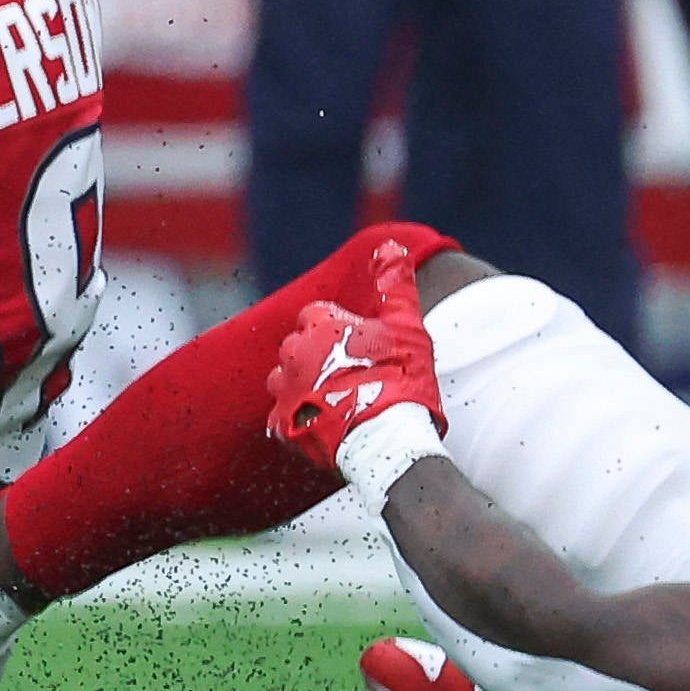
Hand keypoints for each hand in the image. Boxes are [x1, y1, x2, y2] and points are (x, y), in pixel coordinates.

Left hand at [265, 236, 446, 492]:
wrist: (393, 444)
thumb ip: (395, 285)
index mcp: (320, 325)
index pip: (317, 317)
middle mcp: (293, 353)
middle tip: (354, 378)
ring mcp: (284, 390)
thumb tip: (391, 246)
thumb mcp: (407, 327)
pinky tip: (326, 424)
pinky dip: (299, 420)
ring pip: (284, 379)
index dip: (340, 332)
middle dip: (320, 357)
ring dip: (304, 386)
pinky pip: (282, 417)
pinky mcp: (281, 425)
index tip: (362, 350)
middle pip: (299, 346)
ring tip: (339, 400)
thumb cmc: (404, 382)